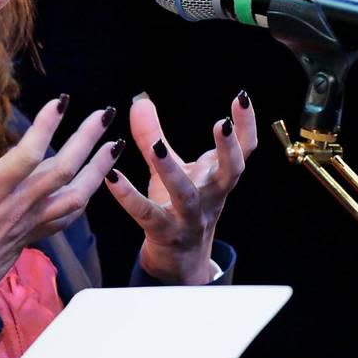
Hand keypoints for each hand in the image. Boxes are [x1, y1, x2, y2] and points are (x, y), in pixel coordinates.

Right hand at [0, 97, 119, 304]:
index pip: (26, 155)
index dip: (46, 127)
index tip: (61, 100)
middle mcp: (16, 207)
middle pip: (61, 170)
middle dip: (86, 139)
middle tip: (105, 112)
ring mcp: (29, 224)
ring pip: (75, 195)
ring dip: (97, 168)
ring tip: (114, 143)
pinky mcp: (33, 237)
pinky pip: (68, 216)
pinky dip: (86, 196)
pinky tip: (95, 182)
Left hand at [104, 91, 256, 283]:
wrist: (180, 260)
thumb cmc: (180, 206)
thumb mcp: (173, 168)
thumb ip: (155, 134)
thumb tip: (139, 99)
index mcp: (218, 177)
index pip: (243, 150)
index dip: (246, 126)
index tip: (242, 98)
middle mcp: (210, 197)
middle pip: (230, 173)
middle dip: (229, 149)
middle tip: (222, 124)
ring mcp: (188, 217)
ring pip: (185, 195)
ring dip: (172, 171)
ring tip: (156, 148)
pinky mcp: (162, 232)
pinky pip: (145, 214)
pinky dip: (128, 196)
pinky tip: (111, 177)